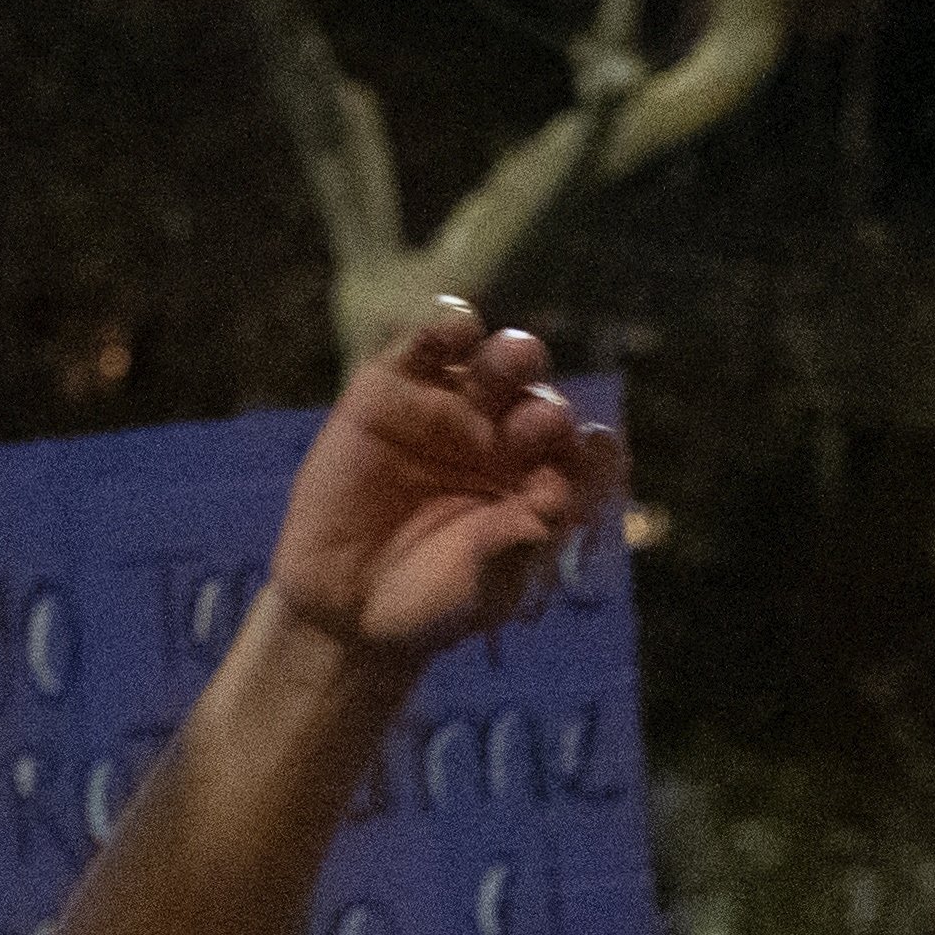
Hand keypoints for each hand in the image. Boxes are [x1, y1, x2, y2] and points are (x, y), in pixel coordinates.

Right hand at [267, 301, 626, 666]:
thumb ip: (513, 546)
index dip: (590, 452)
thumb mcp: (481, 591)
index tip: (588, 461)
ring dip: (511, 355)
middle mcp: (504, 442)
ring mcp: (450, 411)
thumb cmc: (429, 604)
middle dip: (546, 409)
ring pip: (493, 363)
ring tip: (514, 361)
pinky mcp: (391, 391)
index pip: (582, 455)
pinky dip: (442, 327)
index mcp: (541, 484)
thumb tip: (553, 504)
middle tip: (538, 426)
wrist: (344, 607)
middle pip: (541, 404)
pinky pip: (423, 346)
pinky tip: (454, 329)